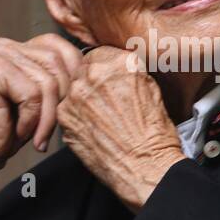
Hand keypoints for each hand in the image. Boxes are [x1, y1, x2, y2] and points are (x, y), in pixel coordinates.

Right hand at [0, 33, 83, 208]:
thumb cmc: (15, 128)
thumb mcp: (45, 99)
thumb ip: (62, 78)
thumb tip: (99, 68)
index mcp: (19, 45)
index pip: (64, 49)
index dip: (74, 79)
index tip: (69, 110)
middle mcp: (5, 45)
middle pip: (58, 64)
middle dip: (63, 101)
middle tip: (55, 129)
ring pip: (47, 82)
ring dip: (48, 117)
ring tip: (38, 136)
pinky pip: (32, 95)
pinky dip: (32, 120)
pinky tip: (20, 132)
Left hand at [56, 46, 186, 212]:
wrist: (145, 167)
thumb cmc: (154, 135)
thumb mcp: (152, 90)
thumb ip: (128, 72)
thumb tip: (116, 69)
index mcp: (120, 62)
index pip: (101, 52)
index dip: (105, 68)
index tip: (108, 79)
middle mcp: (94, 74)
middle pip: (83, 68)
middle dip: (92, 81)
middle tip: (105, 101)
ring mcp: (75, 95)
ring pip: (73, 88)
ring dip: (82, 98)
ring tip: (100, 117)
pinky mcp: (64, 117)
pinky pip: (65, 109)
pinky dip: (75, 116)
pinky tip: (93, 128)